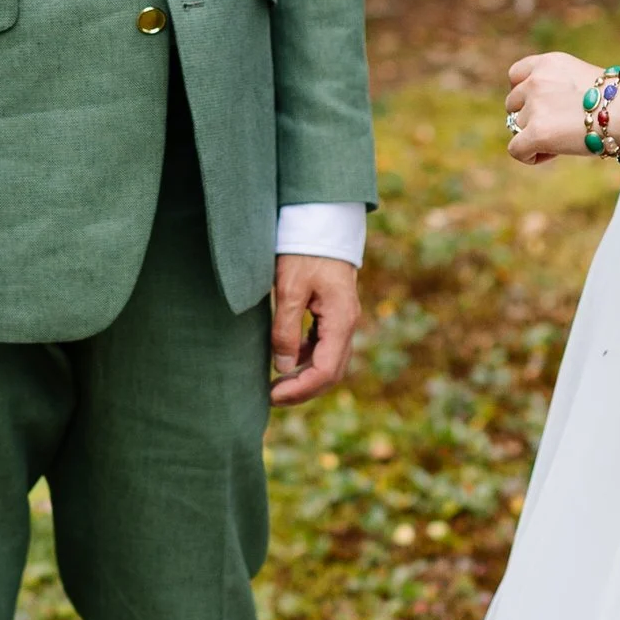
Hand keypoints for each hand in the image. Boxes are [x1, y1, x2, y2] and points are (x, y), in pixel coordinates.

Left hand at [269, 253, 359, 405]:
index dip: (300, 389)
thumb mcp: (289, 289)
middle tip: (272, 397)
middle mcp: (347, 324)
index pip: (325, 371)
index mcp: (341, 321)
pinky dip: (306, 359)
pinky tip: (285, 359)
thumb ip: (285, 329)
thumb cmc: (304, 252)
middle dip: (303, 390)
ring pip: (329, 361)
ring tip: (276, 384)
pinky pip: (324, 346)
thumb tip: (282, 368)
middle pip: (331, 372)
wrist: (321, 222)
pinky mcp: (334, 314)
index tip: (273, 395)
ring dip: (305, 377)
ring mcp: (343, 320)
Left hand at [503, 49, 610, 165]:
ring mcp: (533, 105)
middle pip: (513, 104)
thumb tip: (561, 114)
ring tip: (564, 141)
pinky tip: (552, 154)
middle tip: (558, 128)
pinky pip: (517, 149)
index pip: (515, 75)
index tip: (542, 106)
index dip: (524, 94)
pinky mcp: (535, 131)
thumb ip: (564, 89)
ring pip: (518, 127)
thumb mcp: (586, 80)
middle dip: (530, 117)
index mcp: (548, 63)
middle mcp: (535, 80)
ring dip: (535, 136)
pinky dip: (530, 155)